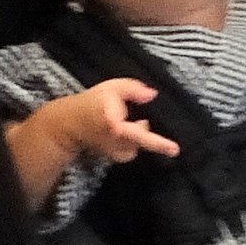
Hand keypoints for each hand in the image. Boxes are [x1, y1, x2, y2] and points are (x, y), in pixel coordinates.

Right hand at [48, 78, 172, 166]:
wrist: (70, 123)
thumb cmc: (91, 103)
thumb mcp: (112, 87)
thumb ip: (133, 89)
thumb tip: (152, 94)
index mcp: (115, 125)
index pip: (140, 135)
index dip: (159, 143)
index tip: (175, 150)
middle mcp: (115, 142)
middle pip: (142, 140)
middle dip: (143, 129)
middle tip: (139, 118)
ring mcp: (114, 152)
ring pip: (137, 147)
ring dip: (137, 136)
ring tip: (129, 125)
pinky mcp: (113, 157)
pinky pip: (131, 151)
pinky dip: (132, 143)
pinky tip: (124, 134)